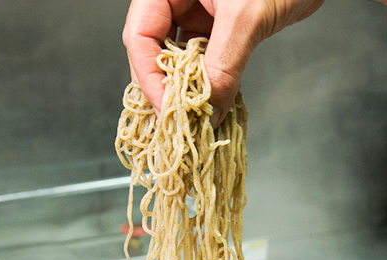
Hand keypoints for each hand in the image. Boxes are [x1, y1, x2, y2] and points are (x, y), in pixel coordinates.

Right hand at [122, 0, 324, 125]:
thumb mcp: (247, 16)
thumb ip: (225, 64)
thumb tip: (210, 111)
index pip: (139, 36)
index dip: (149, 77)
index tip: (168, 109)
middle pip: (153, 50)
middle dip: (166, 87)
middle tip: (180, 120)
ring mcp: (195, 11)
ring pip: (179, 58)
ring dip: (189, 89)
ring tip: (197, 118)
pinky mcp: (217, 24)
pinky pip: (205, 59)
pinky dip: (211, 82)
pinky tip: (217, 103)